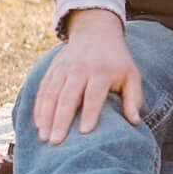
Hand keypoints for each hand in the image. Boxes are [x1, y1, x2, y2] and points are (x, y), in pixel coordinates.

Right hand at [33, 8, 142, 142]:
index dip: (90, 113)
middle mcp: (79, 69)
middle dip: (61, 120)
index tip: (85, 132)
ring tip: (44, 137)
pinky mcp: (52, 69)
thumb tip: (134, 122)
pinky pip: (43, 90)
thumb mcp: (131, 74)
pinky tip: (38, 124)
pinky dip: (39, 107)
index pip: (93, 95)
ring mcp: (63, 69)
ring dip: (46, 116)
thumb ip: (134, 98)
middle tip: (56, 142)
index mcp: (101, 71)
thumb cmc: (117, 60)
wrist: (95, 31)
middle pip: (68, 97)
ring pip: (51, 94)